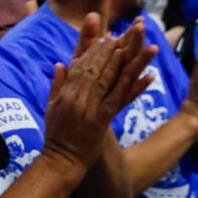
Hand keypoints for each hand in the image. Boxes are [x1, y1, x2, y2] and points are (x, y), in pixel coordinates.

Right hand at [44, 13, 156, 168]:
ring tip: (135, 46)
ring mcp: (89, 109)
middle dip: (109, 50)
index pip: (80, 65)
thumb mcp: (51, 108)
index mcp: (65, 93)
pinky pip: (119, 99)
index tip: (106, 38)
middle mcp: (76, 98)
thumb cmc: (56, 137)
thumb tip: (60, 64)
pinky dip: (133, 85)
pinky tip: (147, 75)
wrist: (60, 162)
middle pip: (95, 68)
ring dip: (122, 61)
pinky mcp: (101, 121)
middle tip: (123, 36)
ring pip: (107, 79)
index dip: (93, 50)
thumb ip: (56, 85)